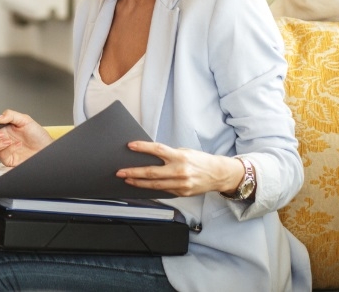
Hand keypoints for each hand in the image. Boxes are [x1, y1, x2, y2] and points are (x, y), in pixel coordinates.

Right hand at [0, 110, 53, 166]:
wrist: (46, 147)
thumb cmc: (37, 135)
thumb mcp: (25, 119)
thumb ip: (10, 115)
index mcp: (0, 128)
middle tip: (0, 133)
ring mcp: (2, 150)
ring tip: (8, 140)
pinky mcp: (7, 160)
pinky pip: (1, 156)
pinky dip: (8, 149)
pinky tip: (17, 145)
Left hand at [116, 141, 246, 196]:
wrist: (218, 174)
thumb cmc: (200, 161)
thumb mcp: (185, 152)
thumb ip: (168, 154)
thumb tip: (149, 155)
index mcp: (180, 157)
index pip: (157, 150)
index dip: (142, 147)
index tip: (130, 146)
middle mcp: (180, 171)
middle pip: (151, 172)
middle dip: (133, 172)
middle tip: (120, 172)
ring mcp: (180, 184)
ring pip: (154, 185)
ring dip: (138, 183)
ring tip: (127, 179)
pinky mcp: (182, 193)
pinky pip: (163, 191)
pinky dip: (151, 188)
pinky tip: (142, 186)